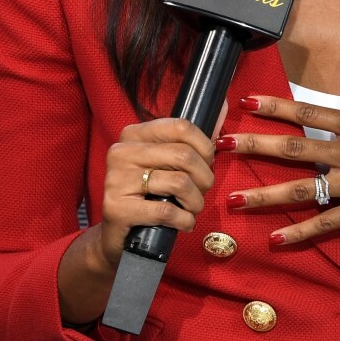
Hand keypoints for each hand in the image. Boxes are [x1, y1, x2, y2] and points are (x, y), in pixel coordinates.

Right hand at [95, 117, 215, 266]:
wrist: (119, 236)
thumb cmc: (150, 196)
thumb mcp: (168, 164)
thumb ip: (194, 137)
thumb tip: (223, 104)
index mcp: (134, 134)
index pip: (181, 126)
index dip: (205, 147)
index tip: (208, 163)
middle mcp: (121, 152)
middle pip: (184, 156)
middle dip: (204, 178)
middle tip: (202, 192)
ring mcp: (116, 180)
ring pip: (179, 183)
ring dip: (196, 202)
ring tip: (191, 209)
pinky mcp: (116, 208)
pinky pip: (167, 211)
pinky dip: (184, 220)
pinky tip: (182, 223)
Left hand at [221, 31, 339, 243]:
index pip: (311, 112)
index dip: (277, 106)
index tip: (248, 102)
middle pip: (294, 151)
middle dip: (255, 147)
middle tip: (221, 146)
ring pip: (302, 191)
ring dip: (265, 195)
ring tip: (233, 196)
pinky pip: (327, 224)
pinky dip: (300, 233)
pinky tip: (275, 239)